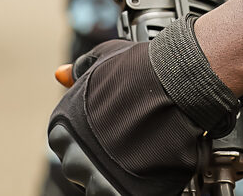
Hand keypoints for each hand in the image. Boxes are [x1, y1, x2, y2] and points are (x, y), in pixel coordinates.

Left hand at [48, 18, 238, 195]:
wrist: (179, 82)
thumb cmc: (144, 68)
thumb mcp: (105, 59)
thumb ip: (81, 70)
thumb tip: (63, 73)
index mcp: (63, 130)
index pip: (66, 144)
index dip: (92, 137)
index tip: (110, 130)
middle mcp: (75, 156)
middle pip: (81, 169)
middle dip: (102, 158)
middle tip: (130, 140)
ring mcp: (99, 177)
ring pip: (101, 187)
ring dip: (118, 174)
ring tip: (144, 152)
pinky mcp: (125, 192)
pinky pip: (127, 194)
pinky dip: (139, 186)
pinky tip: (153, 165)